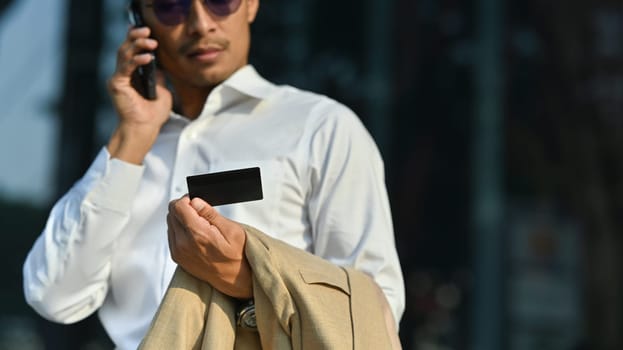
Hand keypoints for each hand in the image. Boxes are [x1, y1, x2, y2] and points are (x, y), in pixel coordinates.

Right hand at [106, 26, 172, 163]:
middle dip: (136, 37)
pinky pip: (125, 67)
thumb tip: (160, 65)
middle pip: (126, 48)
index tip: (147, 29)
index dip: (137, 38)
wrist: (145, 128)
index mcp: (133, 75)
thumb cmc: (153, 114)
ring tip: (150, 42)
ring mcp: (119, 78)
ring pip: (124, 54)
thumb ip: (159, 77)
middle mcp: (124, 74)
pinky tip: (148, 57)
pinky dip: (136, 60)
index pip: (132, 51)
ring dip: (137, 45)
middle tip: (147, 30)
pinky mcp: (116, 84)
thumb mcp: (163, 91)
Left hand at [167, 196, 252, 298]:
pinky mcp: (177, 257)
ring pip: (170, 223)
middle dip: (185, 209)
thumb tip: (195, 201)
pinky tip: (196, 235)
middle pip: (172, 213)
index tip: (198, 203)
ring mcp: (178, 252)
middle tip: (202, 215)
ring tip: (201, 227)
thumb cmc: (237, 255)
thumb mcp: (232, 230)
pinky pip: (172, 235)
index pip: (178, 206)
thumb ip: (210, 213)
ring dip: (182, 220)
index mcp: (197, 235)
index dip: (188, 200)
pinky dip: (181, 231)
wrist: (235, 279)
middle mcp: (183, 244)